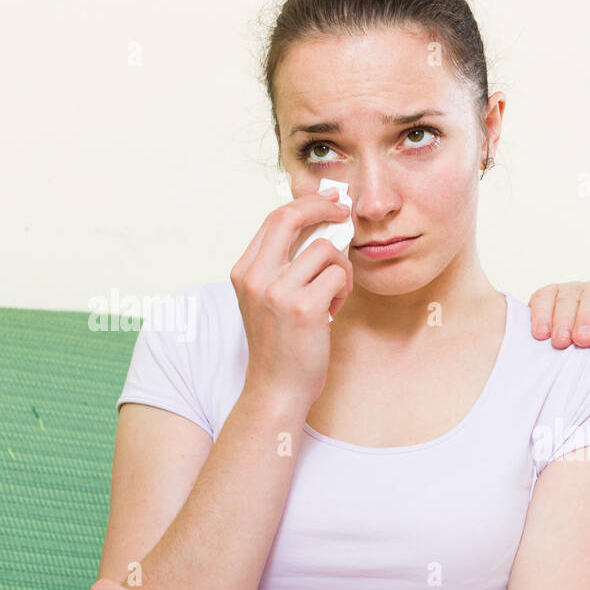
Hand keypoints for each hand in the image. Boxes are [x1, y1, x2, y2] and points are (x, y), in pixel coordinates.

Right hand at [230, 185, 355, 409]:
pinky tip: (333, 312)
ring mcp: (277, 292)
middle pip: (291, 217)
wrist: (276, 390)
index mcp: (244, 271)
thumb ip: (284, 266)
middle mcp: (255, 277)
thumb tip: (319, 225)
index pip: (275, 219)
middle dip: (324, 208)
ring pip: (325, 250)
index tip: (329, 199)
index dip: (306, 204)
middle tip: (344, 214)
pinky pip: (337, 276)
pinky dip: (343, 291)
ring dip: (340, 270)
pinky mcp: (304, 308)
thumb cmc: (281, 346)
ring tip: (333, 296)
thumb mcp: (269, 300)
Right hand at [528, 280, 589, 372]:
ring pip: (569, 296)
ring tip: (560, 343)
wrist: (579, 357)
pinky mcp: (548, 296)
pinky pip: (544, 297)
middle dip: (589, 317)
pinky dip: (540, 313)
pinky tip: (539, 334)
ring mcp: (573, 292)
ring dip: (563, 320)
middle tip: (584, 340)